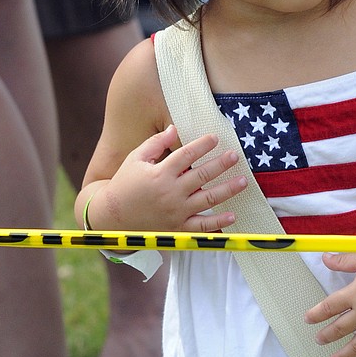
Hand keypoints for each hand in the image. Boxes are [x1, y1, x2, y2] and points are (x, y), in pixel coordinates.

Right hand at [88, 126, 246, 231]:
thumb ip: (155, 143)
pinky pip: (202, 226)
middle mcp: (171, 192)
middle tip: (235, 156)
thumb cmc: (124, 184)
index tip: (215, 138)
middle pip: (202, 175)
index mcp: (160, 173)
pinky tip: (233, 215)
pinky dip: (218, 222)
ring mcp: (176, 211)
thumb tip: (175, 128)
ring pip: (208, 199)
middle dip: (221, 164)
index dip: (202, 145)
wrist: (112, 216)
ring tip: (243, 181)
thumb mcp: (135, 159)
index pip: (186, 155)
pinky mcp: (178, 228)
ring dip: (228, 189)